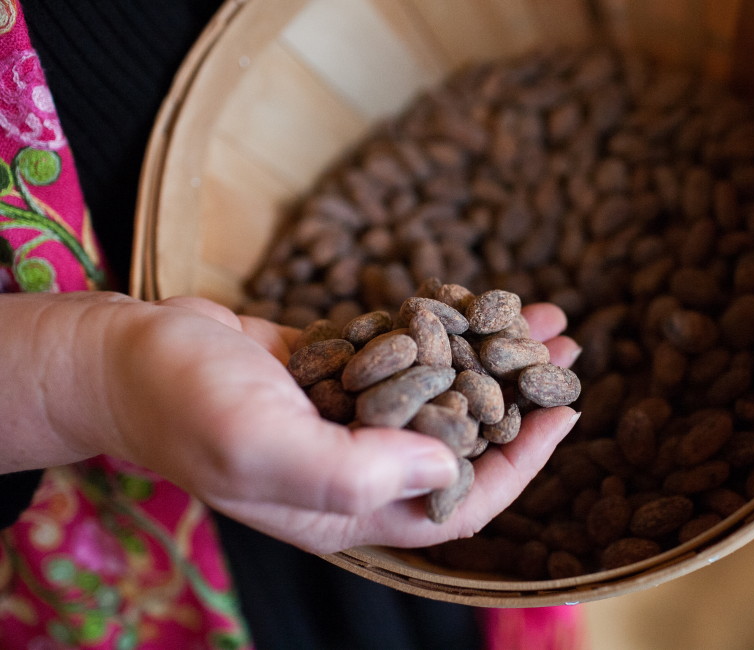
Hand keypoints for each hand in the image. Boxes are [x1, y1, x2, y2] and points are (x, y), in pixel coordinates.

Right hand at [0, 291, 579, 553]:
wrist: (127, 355)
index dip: (521, 464)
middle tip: (568, 352)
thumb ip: (353, 471)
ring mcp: (351, 418)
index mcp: (351, 507)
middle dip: (521, 399)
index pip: (460, 503)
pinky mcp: (338, 372)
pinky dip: (445, 331)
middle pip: (464, 443)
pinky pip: (408, 355)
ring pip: (443, 393)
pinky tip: (475, 304)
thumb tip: (447, 470)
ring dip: (493, 357)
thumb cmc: (184, 406)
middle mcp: (360, 468)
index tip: (564, 412)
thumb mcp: (261, 446)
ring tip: (544, 318)